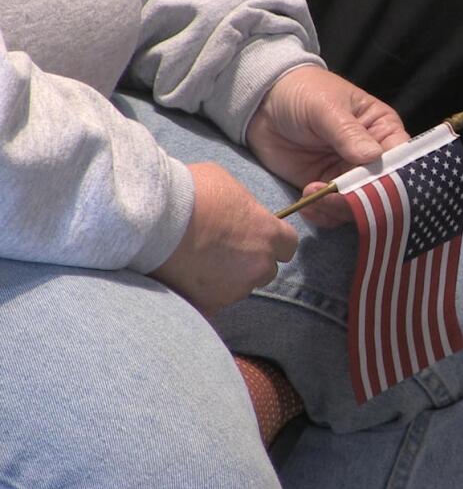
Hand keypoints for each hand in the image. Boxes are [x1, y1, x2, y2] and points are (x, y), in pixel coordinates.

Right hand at [149, 163, 298, 316]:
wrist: (148, 220)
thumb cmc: (189, 193)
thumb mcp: (224, 183)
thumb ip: (242, 204)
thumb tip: (241, 212)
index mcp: (268, 234)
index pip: (288, 245)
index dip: (272, 241)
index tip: (256, 236)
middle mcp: (258, 266)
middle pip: (265, 270)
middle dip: (249, 261)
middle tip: (221, 248)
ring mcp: (234, 290)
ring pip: (239, 287)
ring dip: (225, 278)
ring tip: (197, 260)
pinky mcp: (209, 305)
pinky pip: (212, 302)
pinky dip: (202, 293)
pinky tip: (184, 276)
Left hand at [246, 65, 409, 226]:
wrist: (263, 102)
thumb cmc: (303, 92)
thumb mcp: (326, 107)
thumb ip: (348, 132)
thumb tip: (373, 156)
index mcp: (383, 131)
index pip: (401, 160)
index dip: (394, 178)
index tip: (375, 188)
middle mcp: (372, 159)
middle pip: (382, 191)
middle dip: (361, 199)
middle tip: (334, 196)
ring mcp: (348, 177)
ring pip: (358, 207)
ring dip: (338, 210)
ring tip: (312, 194)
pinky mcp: (325, 190)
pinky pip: (333, 213)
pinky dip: (323, 215)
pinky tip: (306, 202)